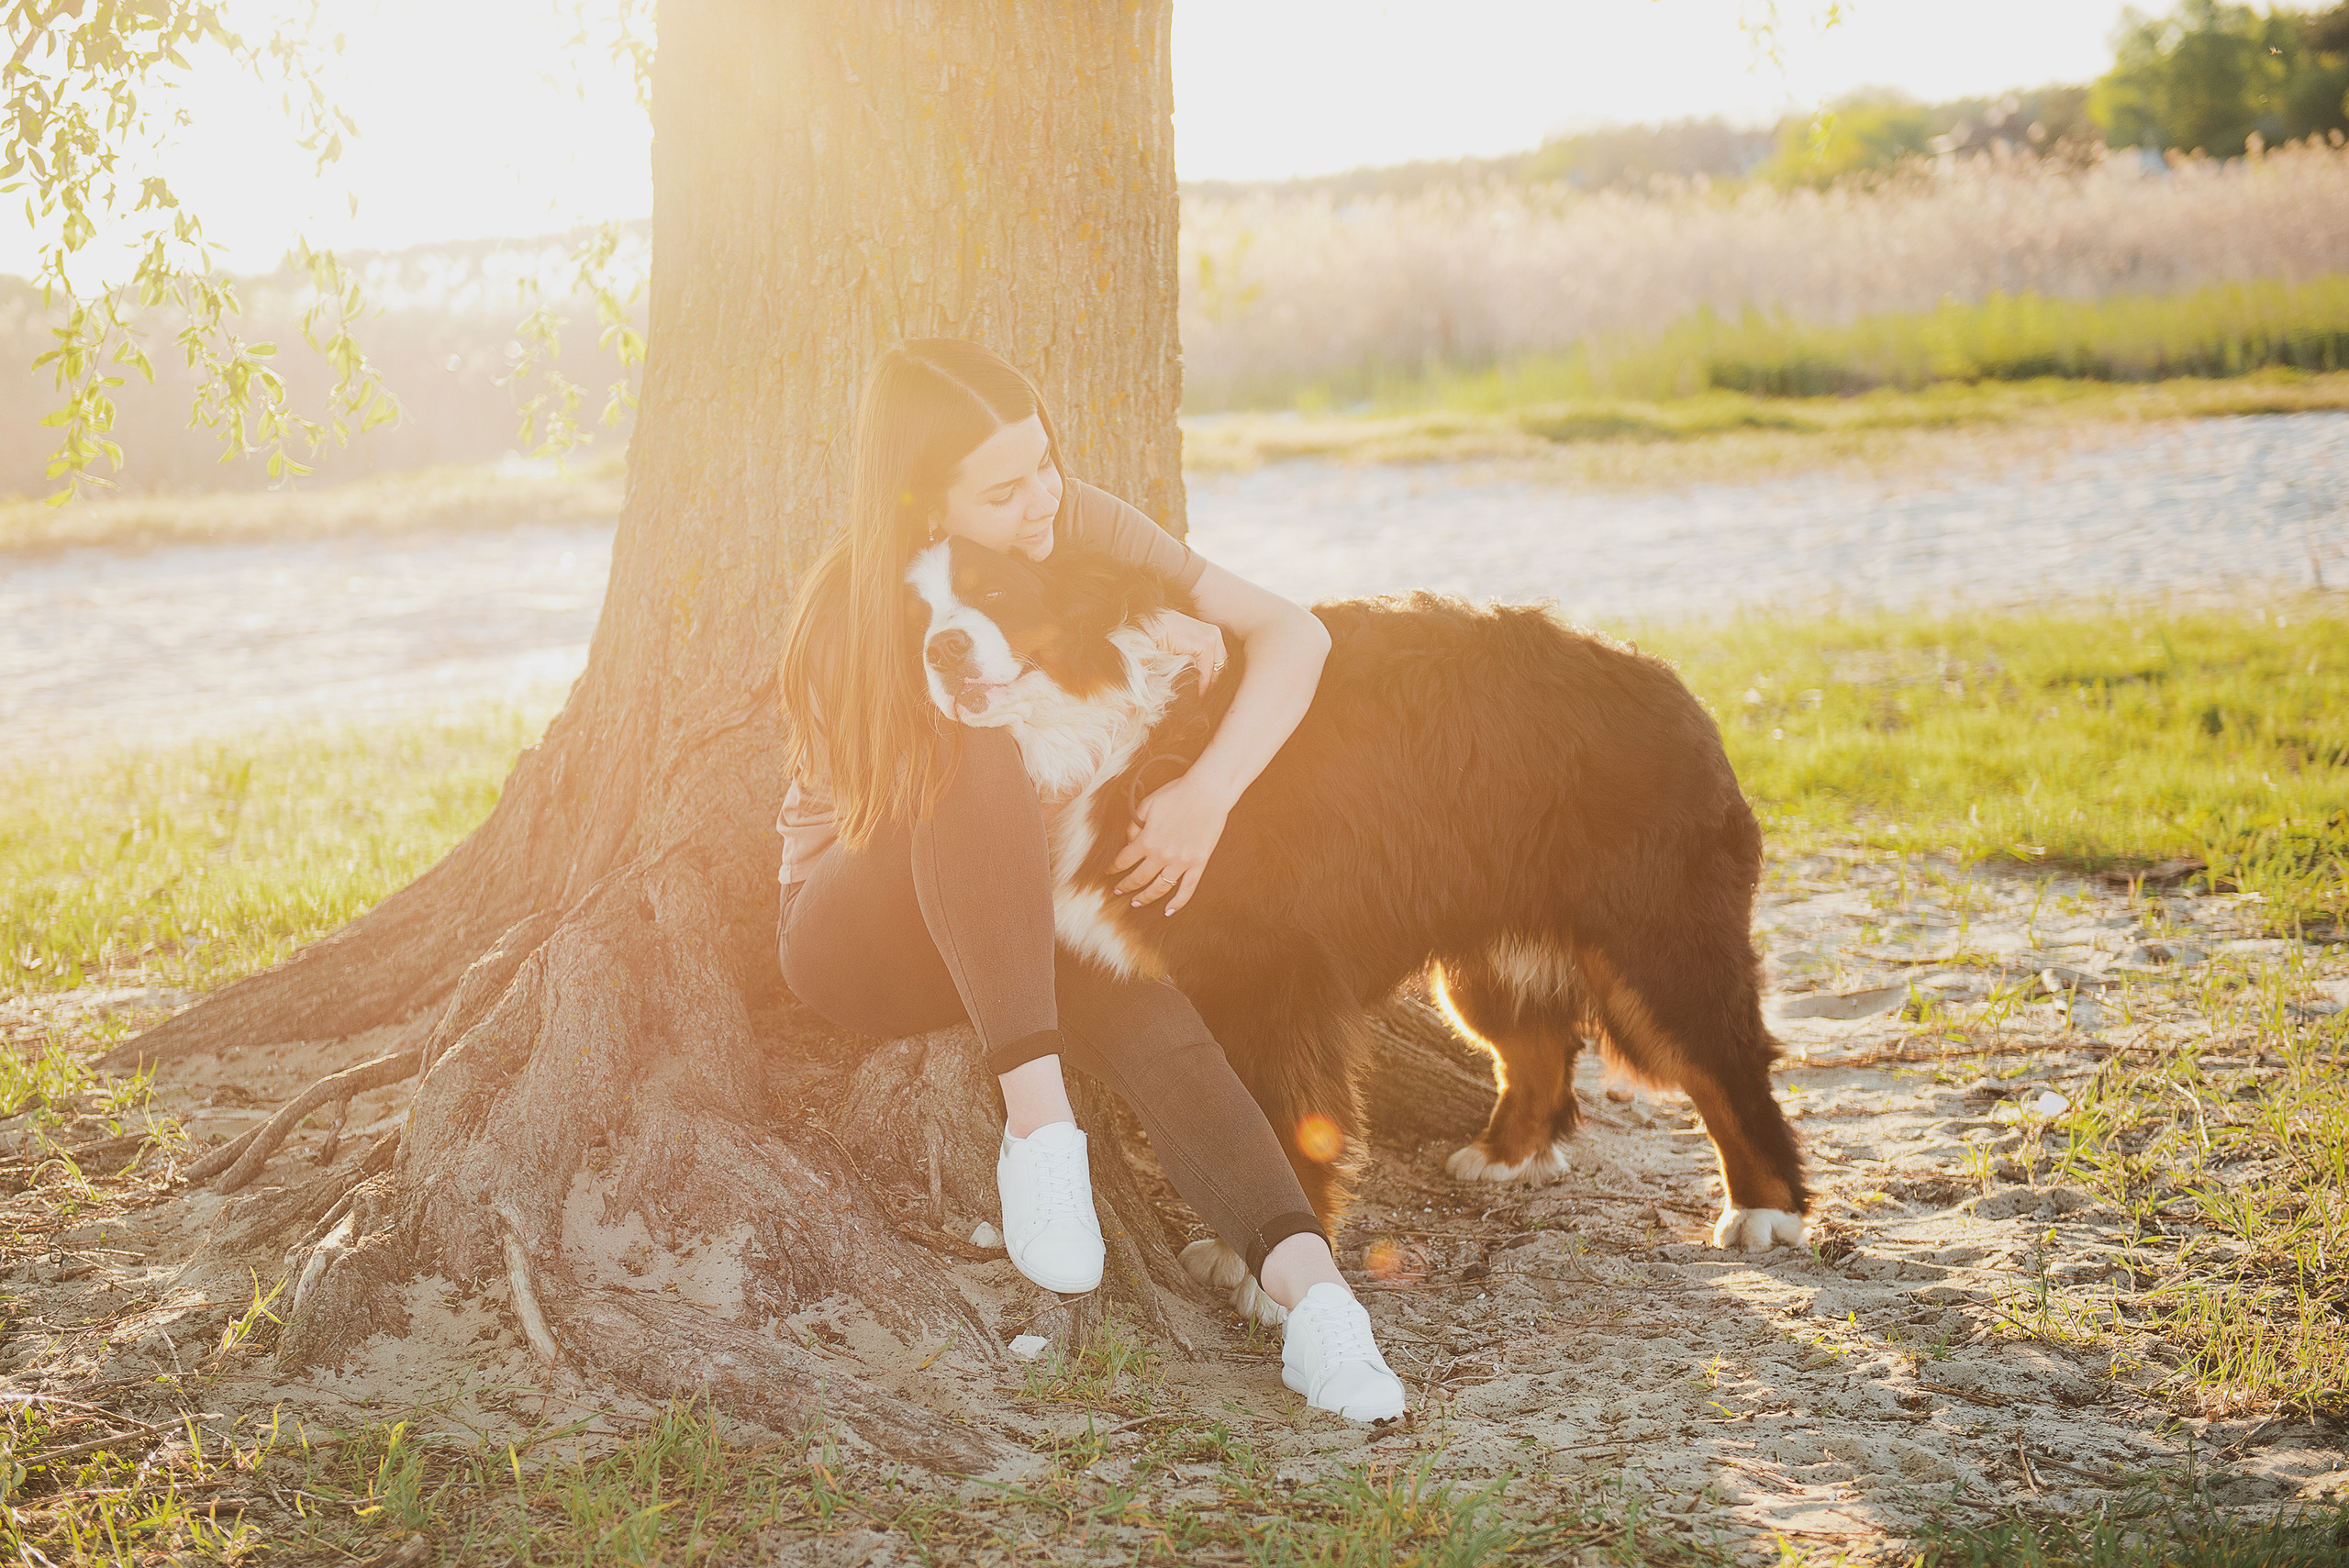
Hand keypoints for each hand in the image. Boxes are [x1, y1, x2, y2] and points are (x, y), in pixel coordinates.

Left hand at [1109, 772, 1230, 913]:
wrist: (1207, 792)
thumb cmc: (1177, 794)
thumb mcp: (1147, 804)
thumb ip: (1134, 825)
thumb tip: (1130, 841)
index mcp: (1146, 840)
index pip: (1123, 860)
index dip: (1113, 868)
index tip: (1108, 872)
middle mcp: (1161, 855)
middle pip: (1138, 878)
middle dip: (1125, 886)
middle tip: (1117, 891)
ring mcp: (1181, 862)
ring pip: (1159, 888)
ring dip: (1145, 897)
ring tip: (1136, 902)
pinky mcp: (1198, 864)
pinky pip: (1187, 889)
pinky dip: (1178, 903)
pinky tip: (1168, 911)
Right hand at [1143, 609, 1228, 692]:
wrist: (1149, 626)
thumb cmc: (1160, 636)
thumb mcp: (1182, 647)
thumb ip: (1192, 658)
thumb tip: (1197, 678)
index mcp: (1210, 632)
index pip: (1218, 659)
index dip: (1213, 675)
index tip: (1207, 691)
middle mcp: (1214, 633)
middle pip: (1221, 664)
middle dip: (1214, 680)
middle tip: (1206, 696)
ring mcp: (1211, 637)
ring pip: (1217, 668)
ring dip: (1210, 684)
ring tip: (1202, 697)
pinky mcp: (1205, 644)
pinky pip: (1207, 670)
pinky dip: (1203, 684)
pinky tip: (1198, 693)